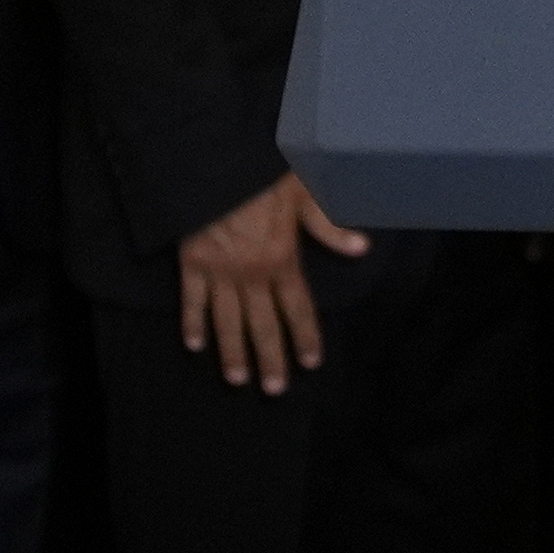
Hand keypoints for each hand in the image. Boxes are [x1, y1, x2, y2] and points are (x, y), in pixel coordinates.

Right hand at [177, 172, 365, 391]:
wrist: (211, 163)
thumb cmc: (260, 173)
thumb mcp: (304, 191)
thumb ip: (329, 225)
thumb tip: (362, 247)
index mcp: (282, 259)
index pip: (298, 307)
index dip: (306, 335)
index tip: (311, 362)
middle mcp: (251, 274)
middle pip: (263, 324)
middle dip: (270, 358)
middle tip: (274, 389)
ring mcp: (219, 272)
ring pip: (227, 321)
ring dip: (233, 351)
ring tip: (237, 379)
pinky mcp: (191, 264)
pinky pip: (191, 300)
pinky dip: (192, 323)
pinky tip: (193, 345)